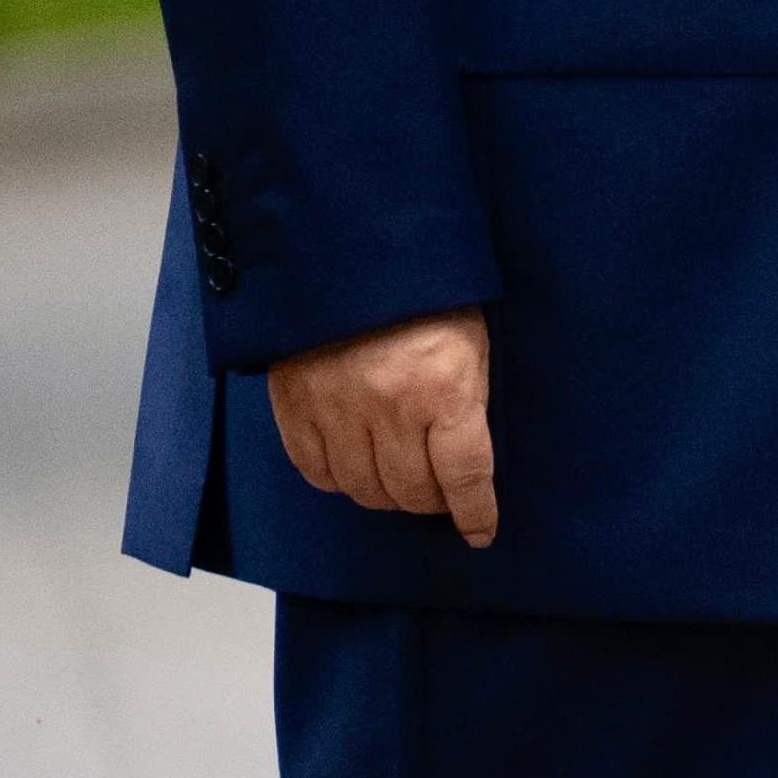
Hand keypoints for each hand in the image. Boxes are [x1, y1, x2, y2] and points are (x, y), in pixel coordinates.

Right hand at [267, 305, 497, 546]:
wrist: (351, 247)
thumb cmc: (426, 287)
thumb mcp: (471, 335)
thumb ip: (467, 396)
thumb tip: (466, 460)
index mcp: (444, 385)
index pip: (465, 474)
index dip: (475, 512)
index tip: (481, 531)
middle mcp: (390, 407)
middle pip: (412, 491)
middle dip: (432, 501)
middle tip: (440, 493)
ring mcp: (338, 410)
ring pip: (364, 489)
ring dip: (387, 495)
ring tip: (401, 479)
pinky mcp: (296, 407)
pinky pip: (317, 472)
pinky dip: (340, 480)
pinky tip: (356, 465)